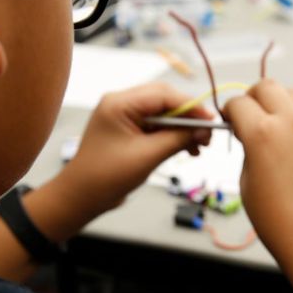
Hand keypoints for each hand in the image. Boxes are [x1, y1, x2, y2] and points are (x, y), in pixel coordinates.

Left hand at [56, 82, 212, 218]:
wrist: (81, 196)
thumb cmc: (107, 177)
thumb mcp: (147, 156)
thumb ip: (177, 139)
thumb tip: (204, 130)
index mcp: (119, 103)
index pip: (164, 95)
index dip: (191, 106)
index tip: (211, 120)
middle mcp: (121, 103)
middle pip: (165, 101)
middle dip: (189, 117)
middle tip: (208, 134)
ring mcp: (124, 116)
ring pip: (163, 113)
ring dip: (183, 128)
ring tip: (200, 146)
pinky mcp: (128, 129)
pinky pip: (156, 125)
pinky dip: (172, 136)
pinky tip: (187, 149)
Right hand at [223, 79, 292, 268]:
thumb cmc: (277, 221)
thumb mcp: (245, 182)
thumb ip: (247, 149)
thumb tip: (248, 135)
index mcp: (262, 134)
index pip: (238, 103)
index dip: (229, 112)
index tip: (229, 122)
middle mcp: (291, 124)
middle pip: (267, 86)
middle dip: (252, 98)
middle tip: (248, 117)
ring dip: (280, 102)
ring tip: (273, 123)